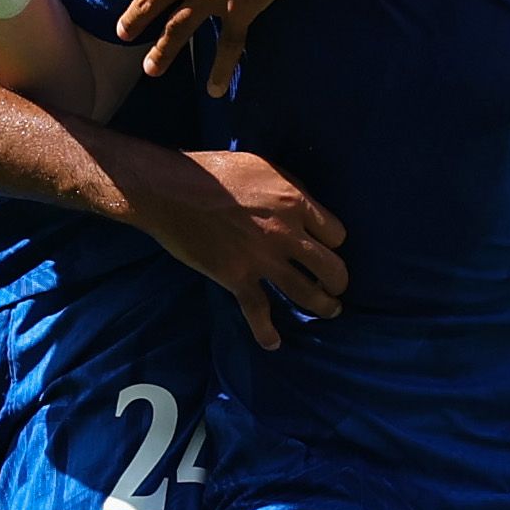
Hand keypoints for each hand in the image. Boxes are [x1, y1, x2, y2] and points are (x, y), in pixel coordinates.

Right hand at [139, 147, 345, 349]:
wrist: (171, 190)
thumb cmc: (215, 172)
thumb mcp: (264, 166)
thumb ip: (289, 187)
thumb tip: (304, 204)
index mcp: (295, 202)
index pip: (336, 233)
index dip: (334, 242)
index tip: (325, 247)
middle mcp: (286, 234)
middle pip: (331, 267)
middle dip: (338, 280)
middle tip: (335, 285)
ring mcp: (263, 259)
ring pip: (307, 293)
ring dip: (323, 306)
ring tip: (329, 310)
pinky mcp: (237, 278)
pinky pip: (259, 312)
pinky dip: (267, 332)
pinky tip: (273, 343)